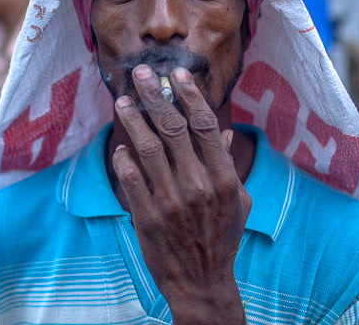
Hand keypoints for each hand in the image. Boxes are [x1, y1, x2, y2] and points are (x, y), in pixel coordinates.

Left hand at [111, 65, 250, 324]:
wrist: (202, 283)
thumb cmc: (221, 238)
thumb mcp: (237, 202)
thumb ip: (226, 165)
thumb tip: (223, 131)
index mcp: (224, 179)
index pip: (205, 126)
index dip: (191, 96)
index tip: (178, 74)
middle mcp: (198, 186)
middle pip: (173, 129)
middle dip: (156, 96)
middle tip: (141, 74)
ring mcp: (170, 201)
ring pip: (147, 148)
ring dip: (133, 121)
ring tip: (123, 102)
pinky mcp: (147, 217)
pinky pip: (129, 178)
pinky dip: (123, 159)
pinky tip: (121, 146)